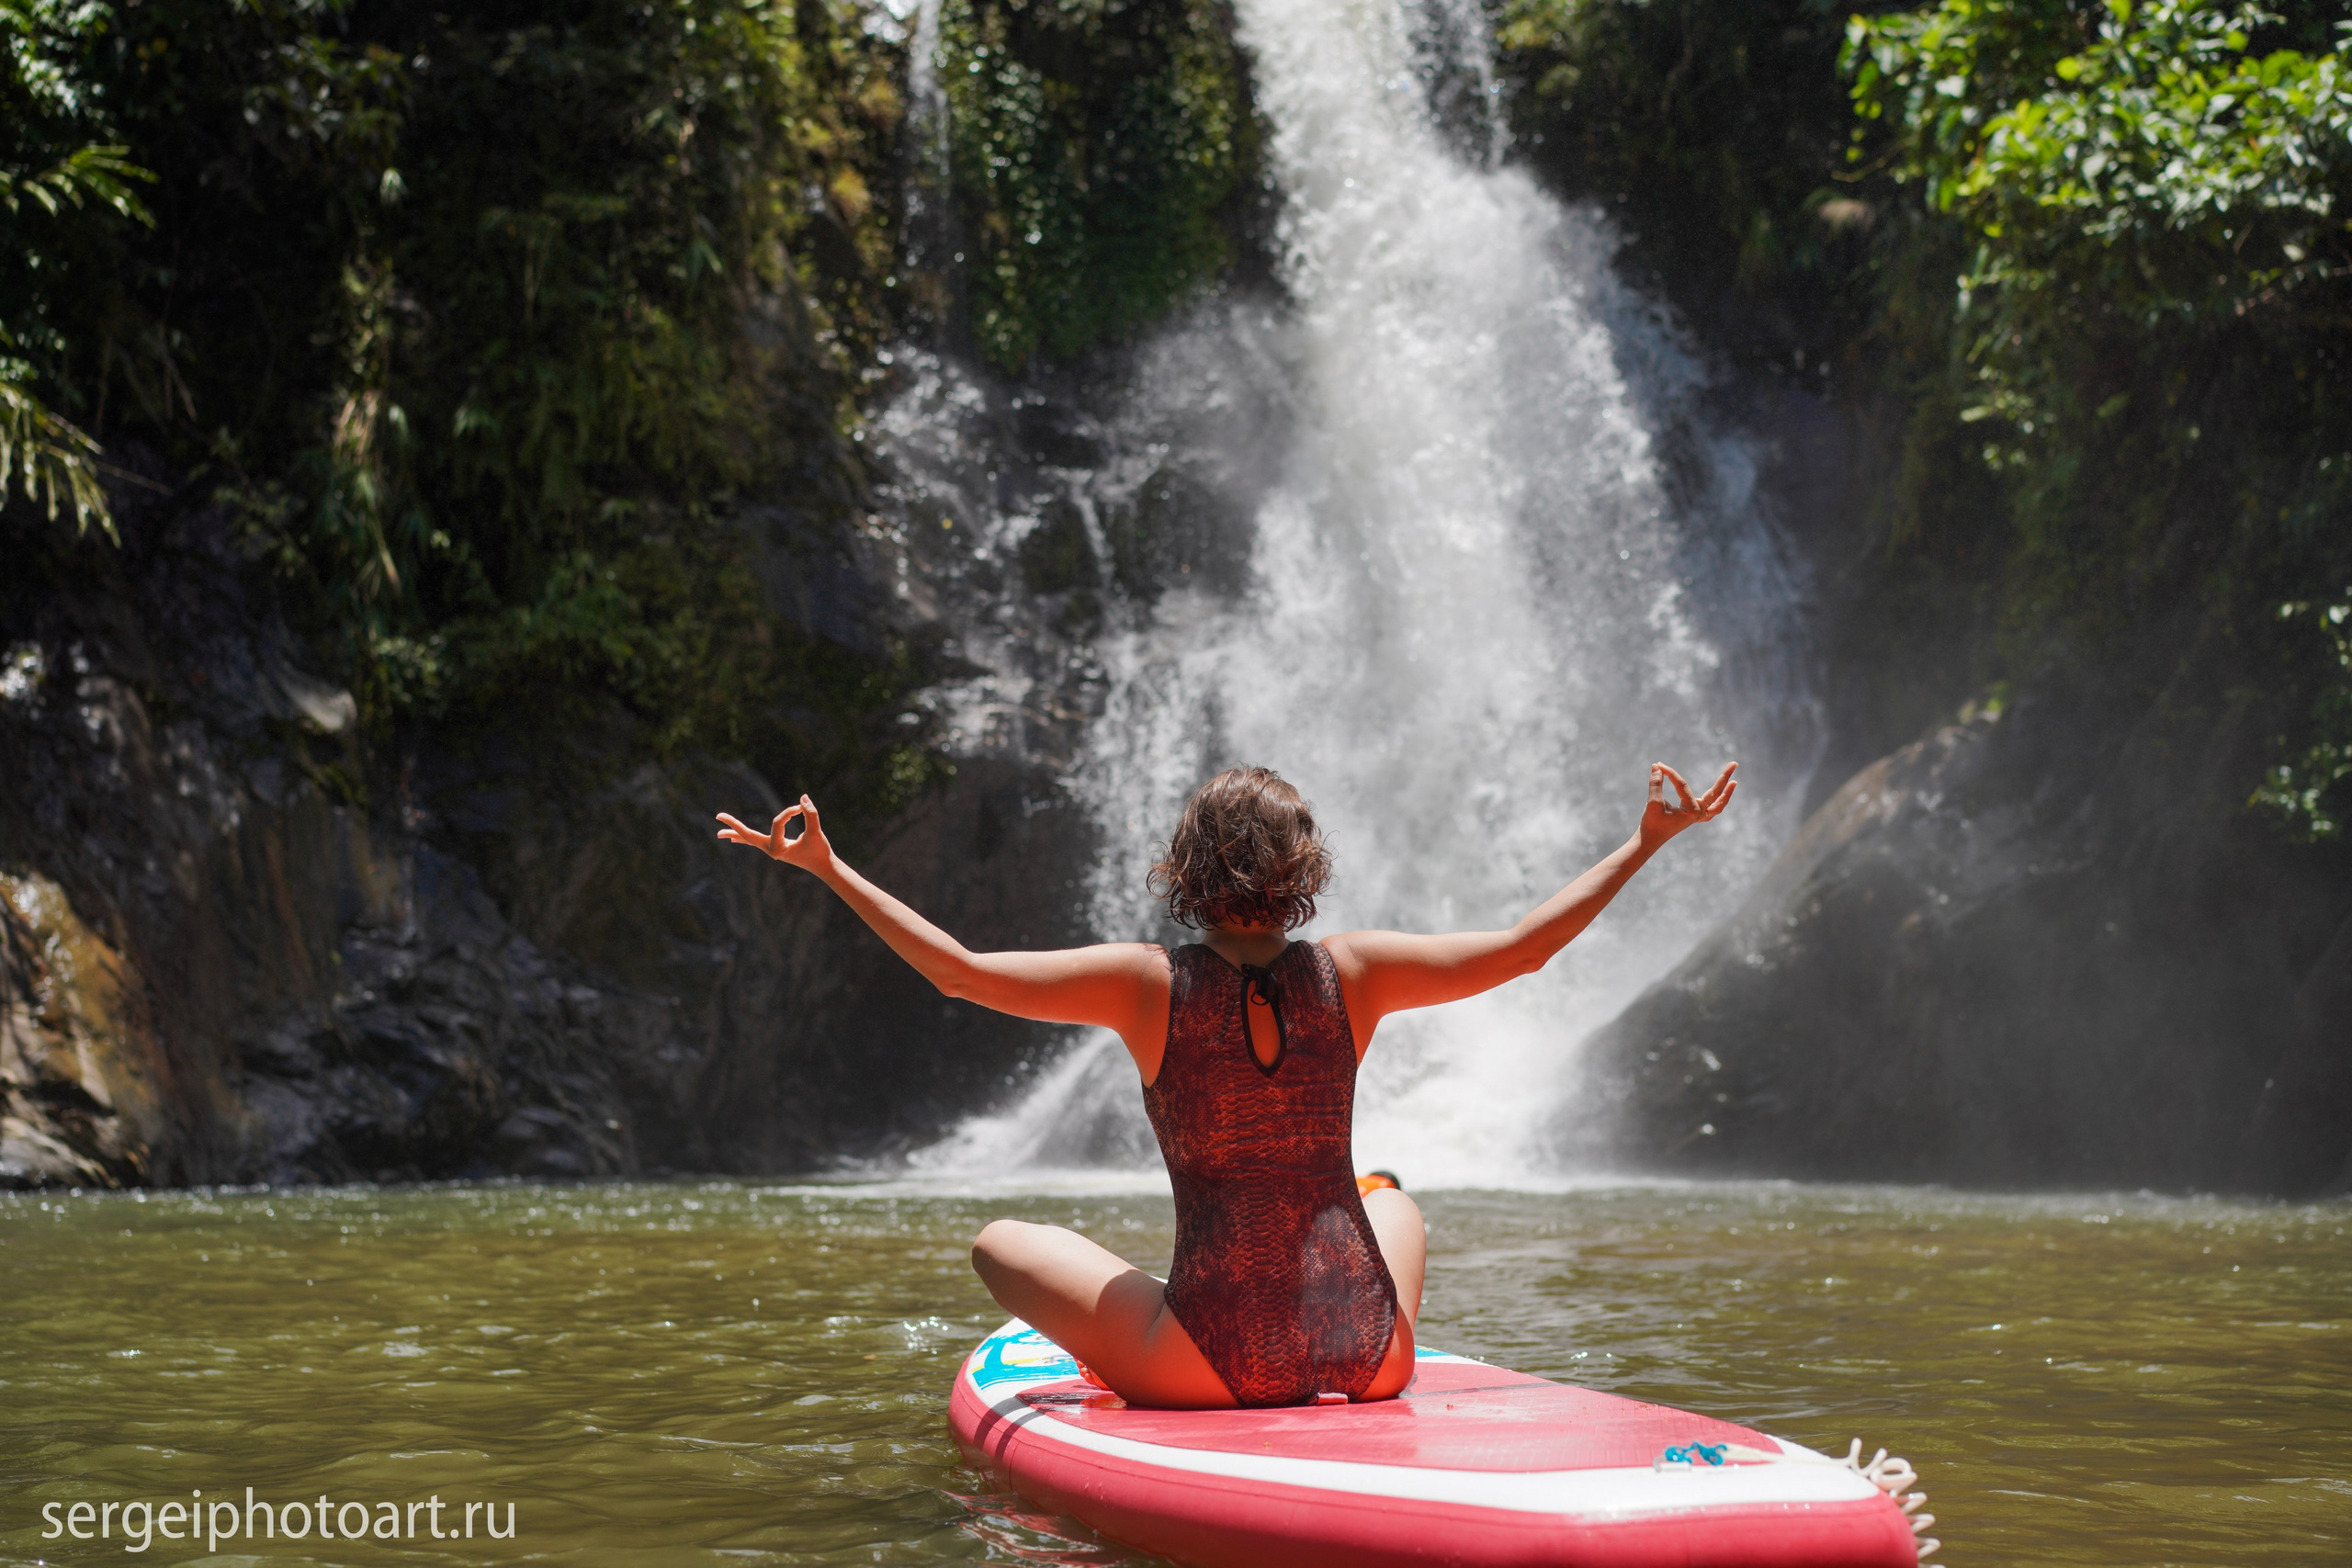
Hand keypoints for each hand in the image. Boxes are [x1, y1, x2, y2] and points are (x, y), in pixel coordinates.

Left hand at [716, 794, 833, 871]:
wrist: (823, 866)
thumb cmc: (819, 851)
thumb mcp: (816, 832)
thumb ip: (811, 814)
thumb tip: (802, 798)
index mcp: (777, 848)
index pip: (778, 822)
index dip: (789, 812)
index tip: (800, 809)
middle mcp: (771, 850)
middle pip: (747, 835)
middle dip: (732, 825)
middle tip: (717, 816)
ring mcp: (771, 849)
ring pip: (749, 840)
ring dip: (734, 835)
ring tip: (718, 834)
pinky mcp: (775, 848)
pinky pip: (755, 842)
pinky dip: (745, 839)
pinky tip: (735, 840)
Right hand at [1637, 761, 1736, 851]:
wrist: (1649, 840)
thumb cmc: (1652, 823)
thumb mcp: (1653, 802)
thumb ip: (1656, 784)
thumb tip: (1657, 766)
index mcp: (1691, 811)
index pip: (1682, 786)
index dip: (1670, 774)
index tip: (1659, 765)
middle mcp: (1698, 814)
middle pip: (1717, 794)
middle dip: (1725, 778)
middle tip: (1734, 763)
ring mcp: (1697, 816)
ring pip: (1718, 804)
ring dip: (1726, 793)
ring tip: (1734, 781)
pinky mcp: (1693, 816)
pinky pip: (1712, 809)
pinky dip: (1718, 802)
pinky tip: (1721, 793)